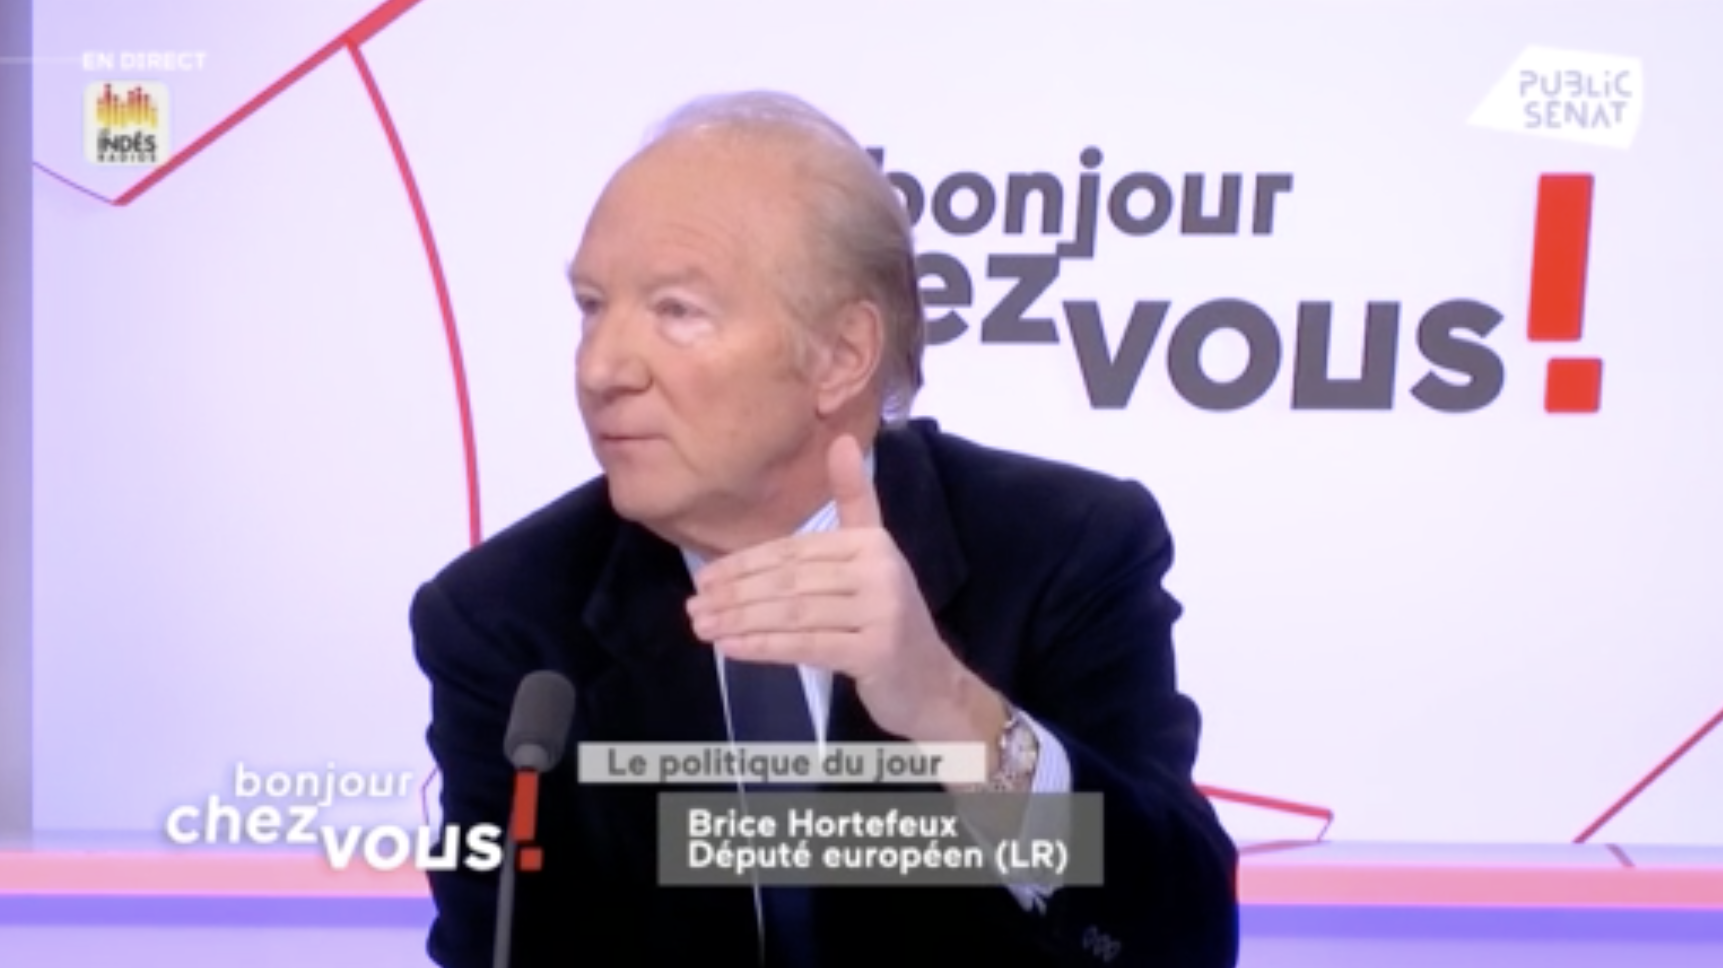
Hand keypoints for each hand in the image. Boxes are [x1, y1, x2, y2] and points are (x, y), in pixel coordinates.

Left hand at [685, 435, 1003, 748]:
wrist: (930, 680)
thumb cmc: (888, 617)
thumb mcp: (873, 554)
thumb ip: (854, 501)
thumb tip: (845, 440)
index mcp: (871, 542)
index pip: (794, 551)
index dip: (745, 564)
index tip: (704, 579)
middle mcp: (879, 571)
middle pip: (790, 581)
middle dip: (736, 595)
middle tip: (694, 608)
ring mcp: (881, 612)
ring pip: (794, 613)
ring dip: (741, 621)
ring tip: (703, 628)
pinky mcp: (876, 652)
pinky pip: (808, 646)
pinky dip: (764, 647)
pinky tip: (731, 649)